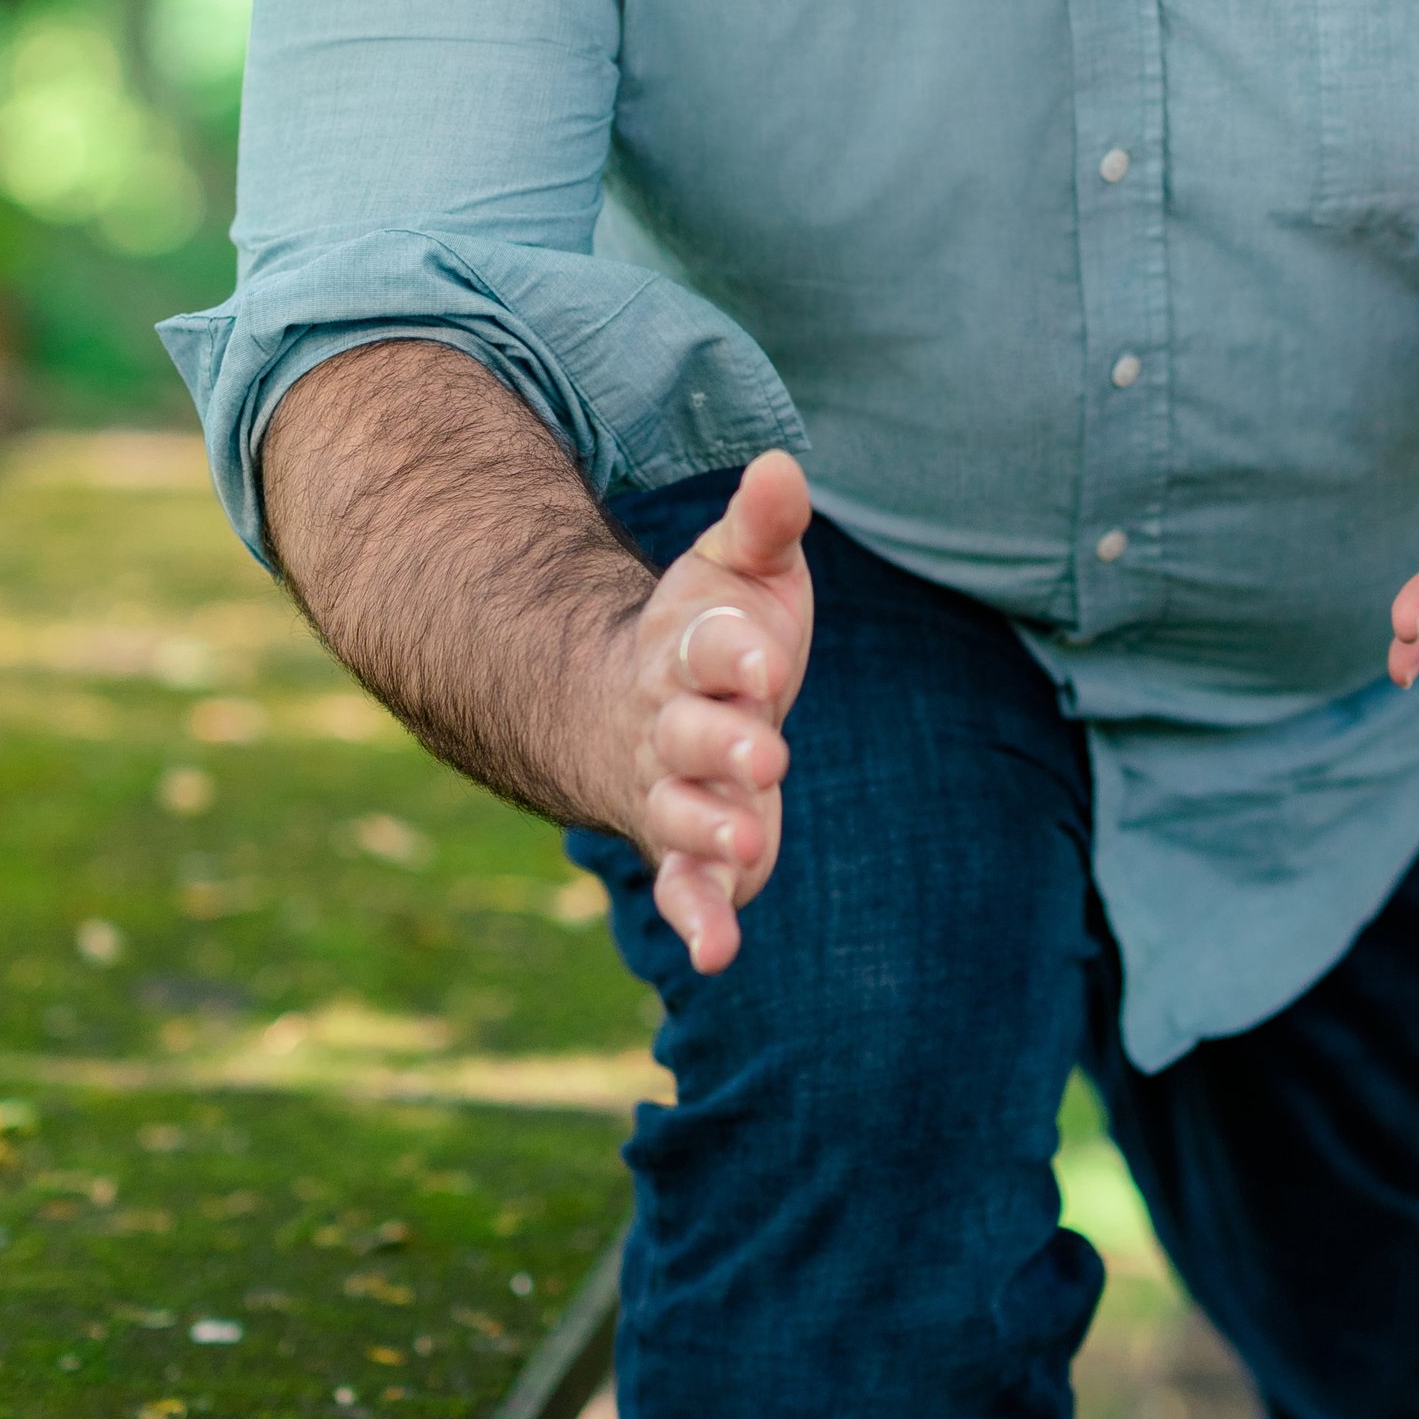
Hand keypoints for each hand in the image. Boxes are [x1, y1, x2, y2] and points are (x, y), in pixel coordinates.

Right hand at [608, 450, 813, 972]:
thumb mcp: (739, 572)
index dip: (729, 652)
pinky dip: (698, 918)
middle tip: (766, 755)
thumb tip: (784, 466)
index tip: (759, 656)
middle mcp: (672, 726)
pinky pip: (685, 885)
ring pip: (679, 814)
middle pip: (690, 735)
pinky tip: (717, 953)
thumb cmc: (713, 634)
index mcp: (686, 652)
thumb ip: (763, 527)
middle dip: (723, 745)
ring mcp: (673, 792)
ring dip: (710, 828)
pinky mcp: (689, 849)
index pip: (704, 649)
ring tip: (750, 841)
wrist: (634, 710)